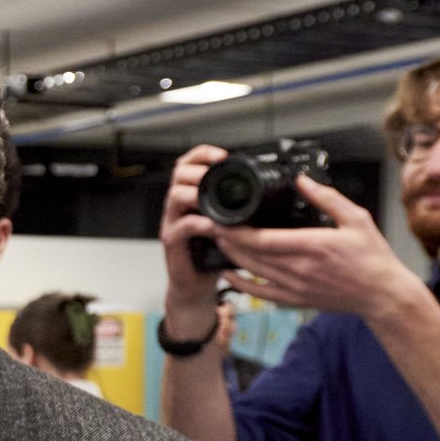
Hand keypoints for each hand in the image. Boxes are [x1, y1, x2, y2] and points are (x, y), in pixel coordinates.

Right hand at [159, 145, 230, 327]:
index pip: (189, 163)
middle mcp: (178, 207)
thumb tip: (268, 192)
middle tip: (217, 176)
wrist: (195, 286)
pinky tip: (215, 227)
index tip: (223, 156)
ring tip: (215, 200)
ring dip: (197, 194)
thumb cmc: (213, 255)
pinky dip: (200, 224)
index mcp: (191, 197)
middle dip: (199, 171)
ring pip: (175, 195)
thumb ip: (236, 208)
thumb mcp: (227, 224)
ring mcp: (172, 223)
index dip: (204, 154)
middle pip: (178, 173)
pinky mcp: (172, 242)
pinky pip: (183, 226)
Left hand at [209, 178, 427, 322]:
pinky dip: (240, 284)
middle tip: (213, 226)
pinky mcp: (295, 300)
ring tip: (218, 241)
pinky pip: (260, 293)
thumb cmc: (372, 256)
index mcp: (313, 246)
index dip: (238, 231)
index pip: (264, 240)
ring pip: (252, 272)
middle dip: (229, 240)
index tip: (223, 219)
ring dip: (232, 257)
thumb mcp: (356, 219)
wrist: (382, 294)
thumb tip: (301, 180)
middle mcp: (300, 269)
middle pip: (252, 255)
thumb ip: (327, 198)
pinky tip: (227, 274)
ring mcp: (296, 287)